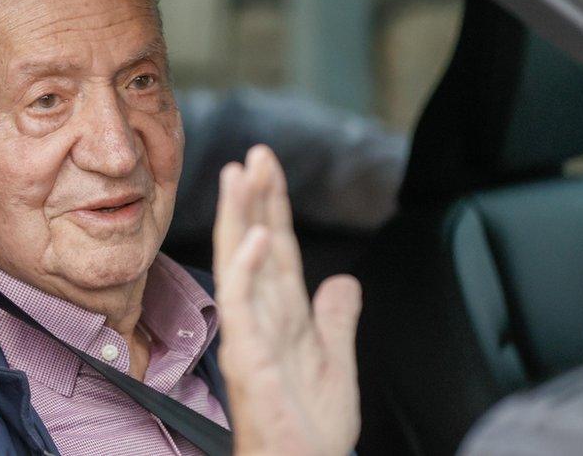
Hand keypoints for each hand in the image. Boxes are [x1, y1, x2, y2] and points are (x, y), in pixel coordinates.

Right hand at [213, 145, 361, 455]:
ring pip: (241, 265)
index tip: (268, 165)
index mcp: (286, 315)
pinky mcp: (248, 357)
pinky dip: (246, 270)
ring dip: (239, 218)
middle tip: (253, 155)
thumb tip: (343, 282)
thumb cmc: (311, 429)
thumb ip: (337, 320)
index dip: (274, 205)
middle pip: (256, 244)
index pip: (279, 247)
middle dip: (254, 197)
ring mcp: (252, 334)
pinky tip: (253, 237)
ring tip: (238, 175)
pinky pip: (244, 306)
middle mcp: (264, 317)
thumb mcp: (337, 363)